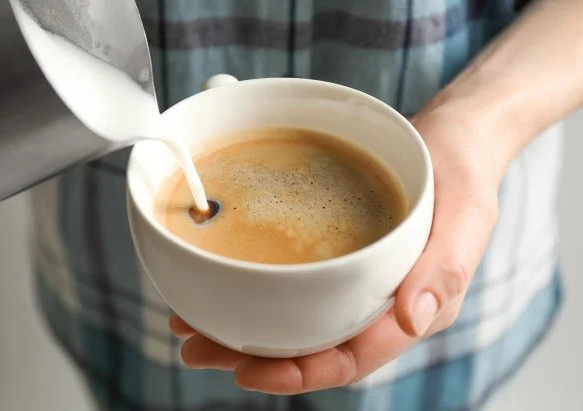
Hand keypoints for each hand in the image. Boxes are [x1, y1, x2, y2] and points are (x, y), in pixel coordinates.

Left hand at [169, 101, 502, 393]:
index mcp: (414, 307)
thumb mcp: (466, 214)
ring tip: (192, 322)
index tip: (247, 370)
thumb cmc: (462, 173)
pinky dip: (258, 286)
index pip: (353, 357)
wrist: (454, 138)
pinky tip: (223, 279)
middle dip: (253, 355)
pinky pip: (297, 281)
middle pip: (313, 345)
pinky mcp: (341, 254)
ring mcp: (359, 280)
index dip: (300, 373)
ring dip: (245, 326)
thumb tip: (413, 319)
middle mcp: (380, 302)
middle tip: (195, 347)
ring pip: (297, 318)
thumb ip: (443, 269)